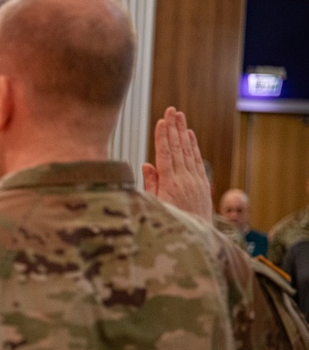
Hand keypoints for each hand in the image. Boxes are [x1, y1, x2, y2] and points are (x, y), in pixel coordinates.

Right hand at [142, 106, 211, 222]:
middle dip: (174, 127)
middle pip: (178, 148)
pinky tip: (189, 135)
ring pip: (188, 151)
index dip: (163, 137)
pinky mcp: (203, 184)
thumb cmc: (168, 225)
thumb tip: (147, 164)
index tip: (161, 121)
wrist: (195, 240)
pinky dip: (193, 146)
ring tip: (180, 116)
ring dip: (183, 132)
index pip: (165, 154)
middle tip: (172, 110)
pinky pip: (197, 160)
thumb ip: (151, 185)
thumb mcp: (154, 207)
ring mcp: (196, 181)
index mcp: (170, 184)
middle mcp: (185, 179)